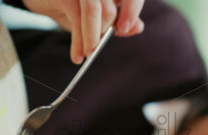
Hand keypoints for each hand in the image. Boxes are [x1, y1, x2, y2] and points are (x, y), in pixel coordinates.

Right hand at [23, 0, 144, 63]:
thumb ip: (117, 22)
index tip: (125, 29)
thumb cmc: (69, 5)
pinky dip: (79, 43)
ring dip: (94, 39)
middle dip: (105, 31)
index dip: (132, 10)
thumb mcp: (95, 16)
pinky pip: (78, 20)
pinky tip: (77, 56)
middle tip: (96, 47)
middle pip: (112, 9)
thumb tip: (138, 27)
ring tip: (87, 53)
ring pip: (100, 13)